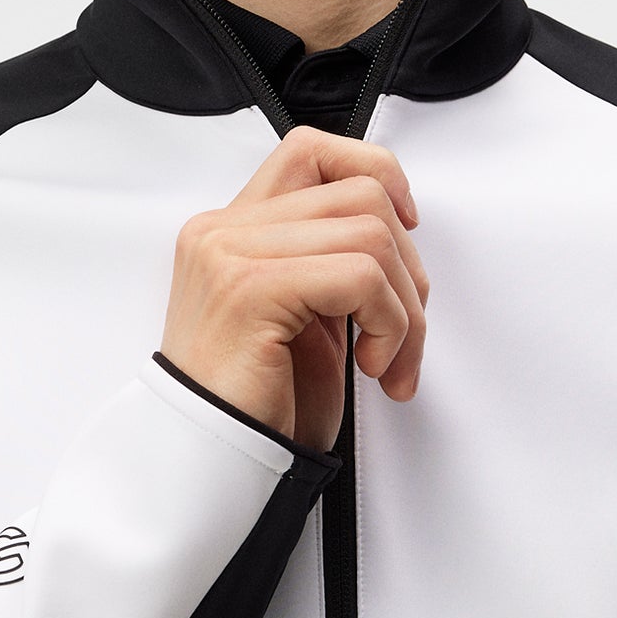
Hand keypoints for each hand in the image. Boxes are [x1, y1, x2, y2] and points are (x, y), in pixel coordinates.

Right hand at [159, 125, 428, 455]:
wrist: (207, 466)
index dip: (376, 172)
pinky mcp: (251, 288)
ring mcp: (230, 254)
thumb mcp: (302, 318)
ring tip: (389, 361)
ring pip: (371, 233)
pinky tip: (372, 367)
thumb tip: (400, 233)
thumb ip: (329, 263)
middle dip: (409, 270)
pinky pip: (360, 274)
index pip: (311, 151)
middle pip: (359, 193)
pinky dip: (391, 324)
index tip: (406, 228)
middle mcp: (223, 231)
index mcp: (229, 231)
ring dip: (406, 309)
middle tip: (404, 334)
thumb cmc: (253, 406)